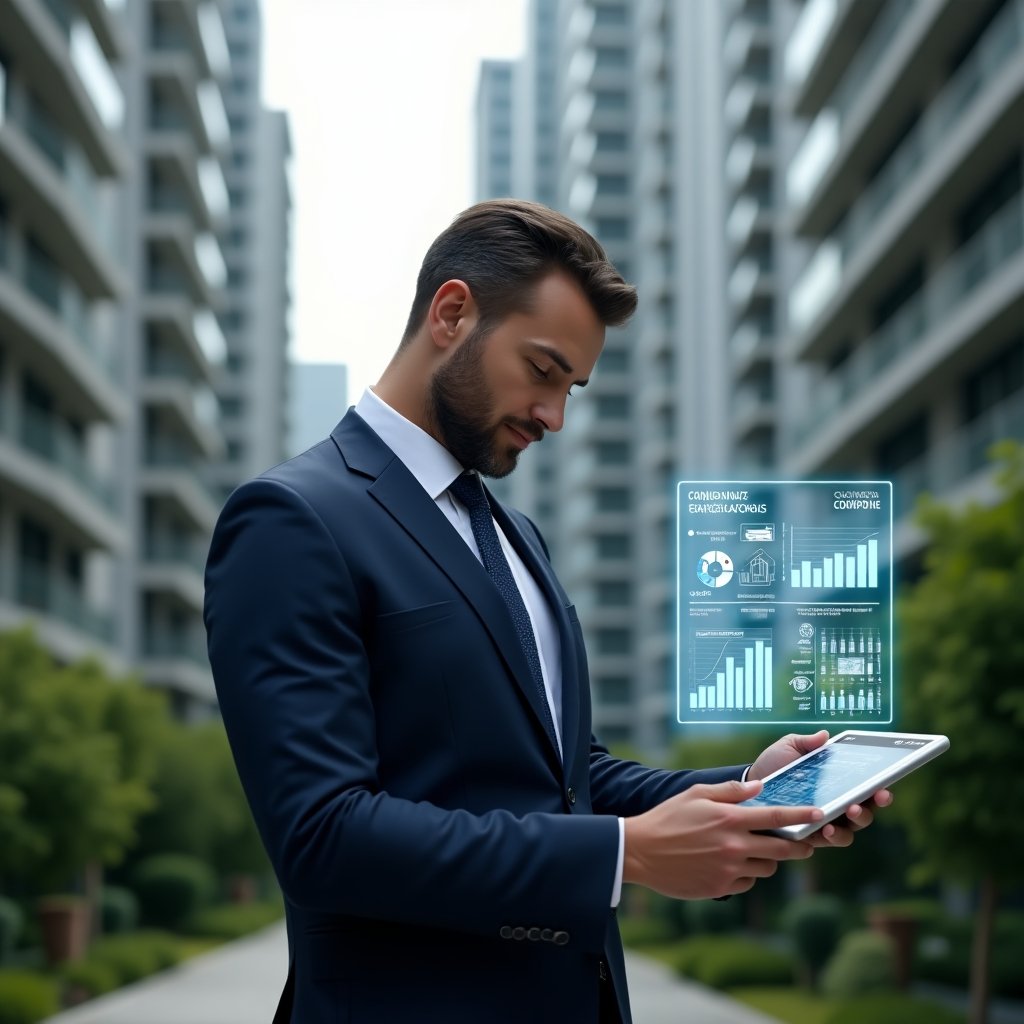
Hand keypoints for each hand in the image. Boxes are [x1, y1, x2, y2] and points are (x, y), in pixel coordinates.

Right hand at [622, 779, 819, 899]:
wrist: (641, 851)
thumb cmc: (668, 817)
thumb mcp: (696, 794)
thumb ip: (730, 791)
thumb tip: (760, 787)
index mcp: (729, 819)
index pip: (776, 816)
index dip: (802, 816)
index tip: (821, 814)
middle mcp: (733, 845)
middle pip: (782, 848)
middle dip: (799, 846)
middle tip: (804, 844)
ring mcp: (728, 869)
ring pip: (767, 867)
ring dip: (768, 859)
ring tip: (756, 851)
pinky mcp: (720, 887)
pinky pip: (748, 882)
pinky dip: (747, 873)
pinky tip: (732, 864)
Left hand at [749, 730, 893, 847]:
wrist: (750, 785)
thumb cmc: (774, 765)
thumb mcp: (789, 748)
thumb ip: (806, 742)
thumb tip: (823, 735)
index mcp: (838, 784)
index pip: (866, 788)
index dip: (879, 789)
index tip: (884, 785)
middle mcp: (837, 806)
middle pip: (866, 812)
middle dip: (871, 807)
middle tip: (868, 798)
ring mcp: (825, 823)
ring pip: (850, 831)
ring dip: (855, 822)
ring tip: (849, 811)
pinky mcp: (810, 836)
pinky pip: (827, 841)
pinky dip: (831, 836)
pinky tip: (825, 827)